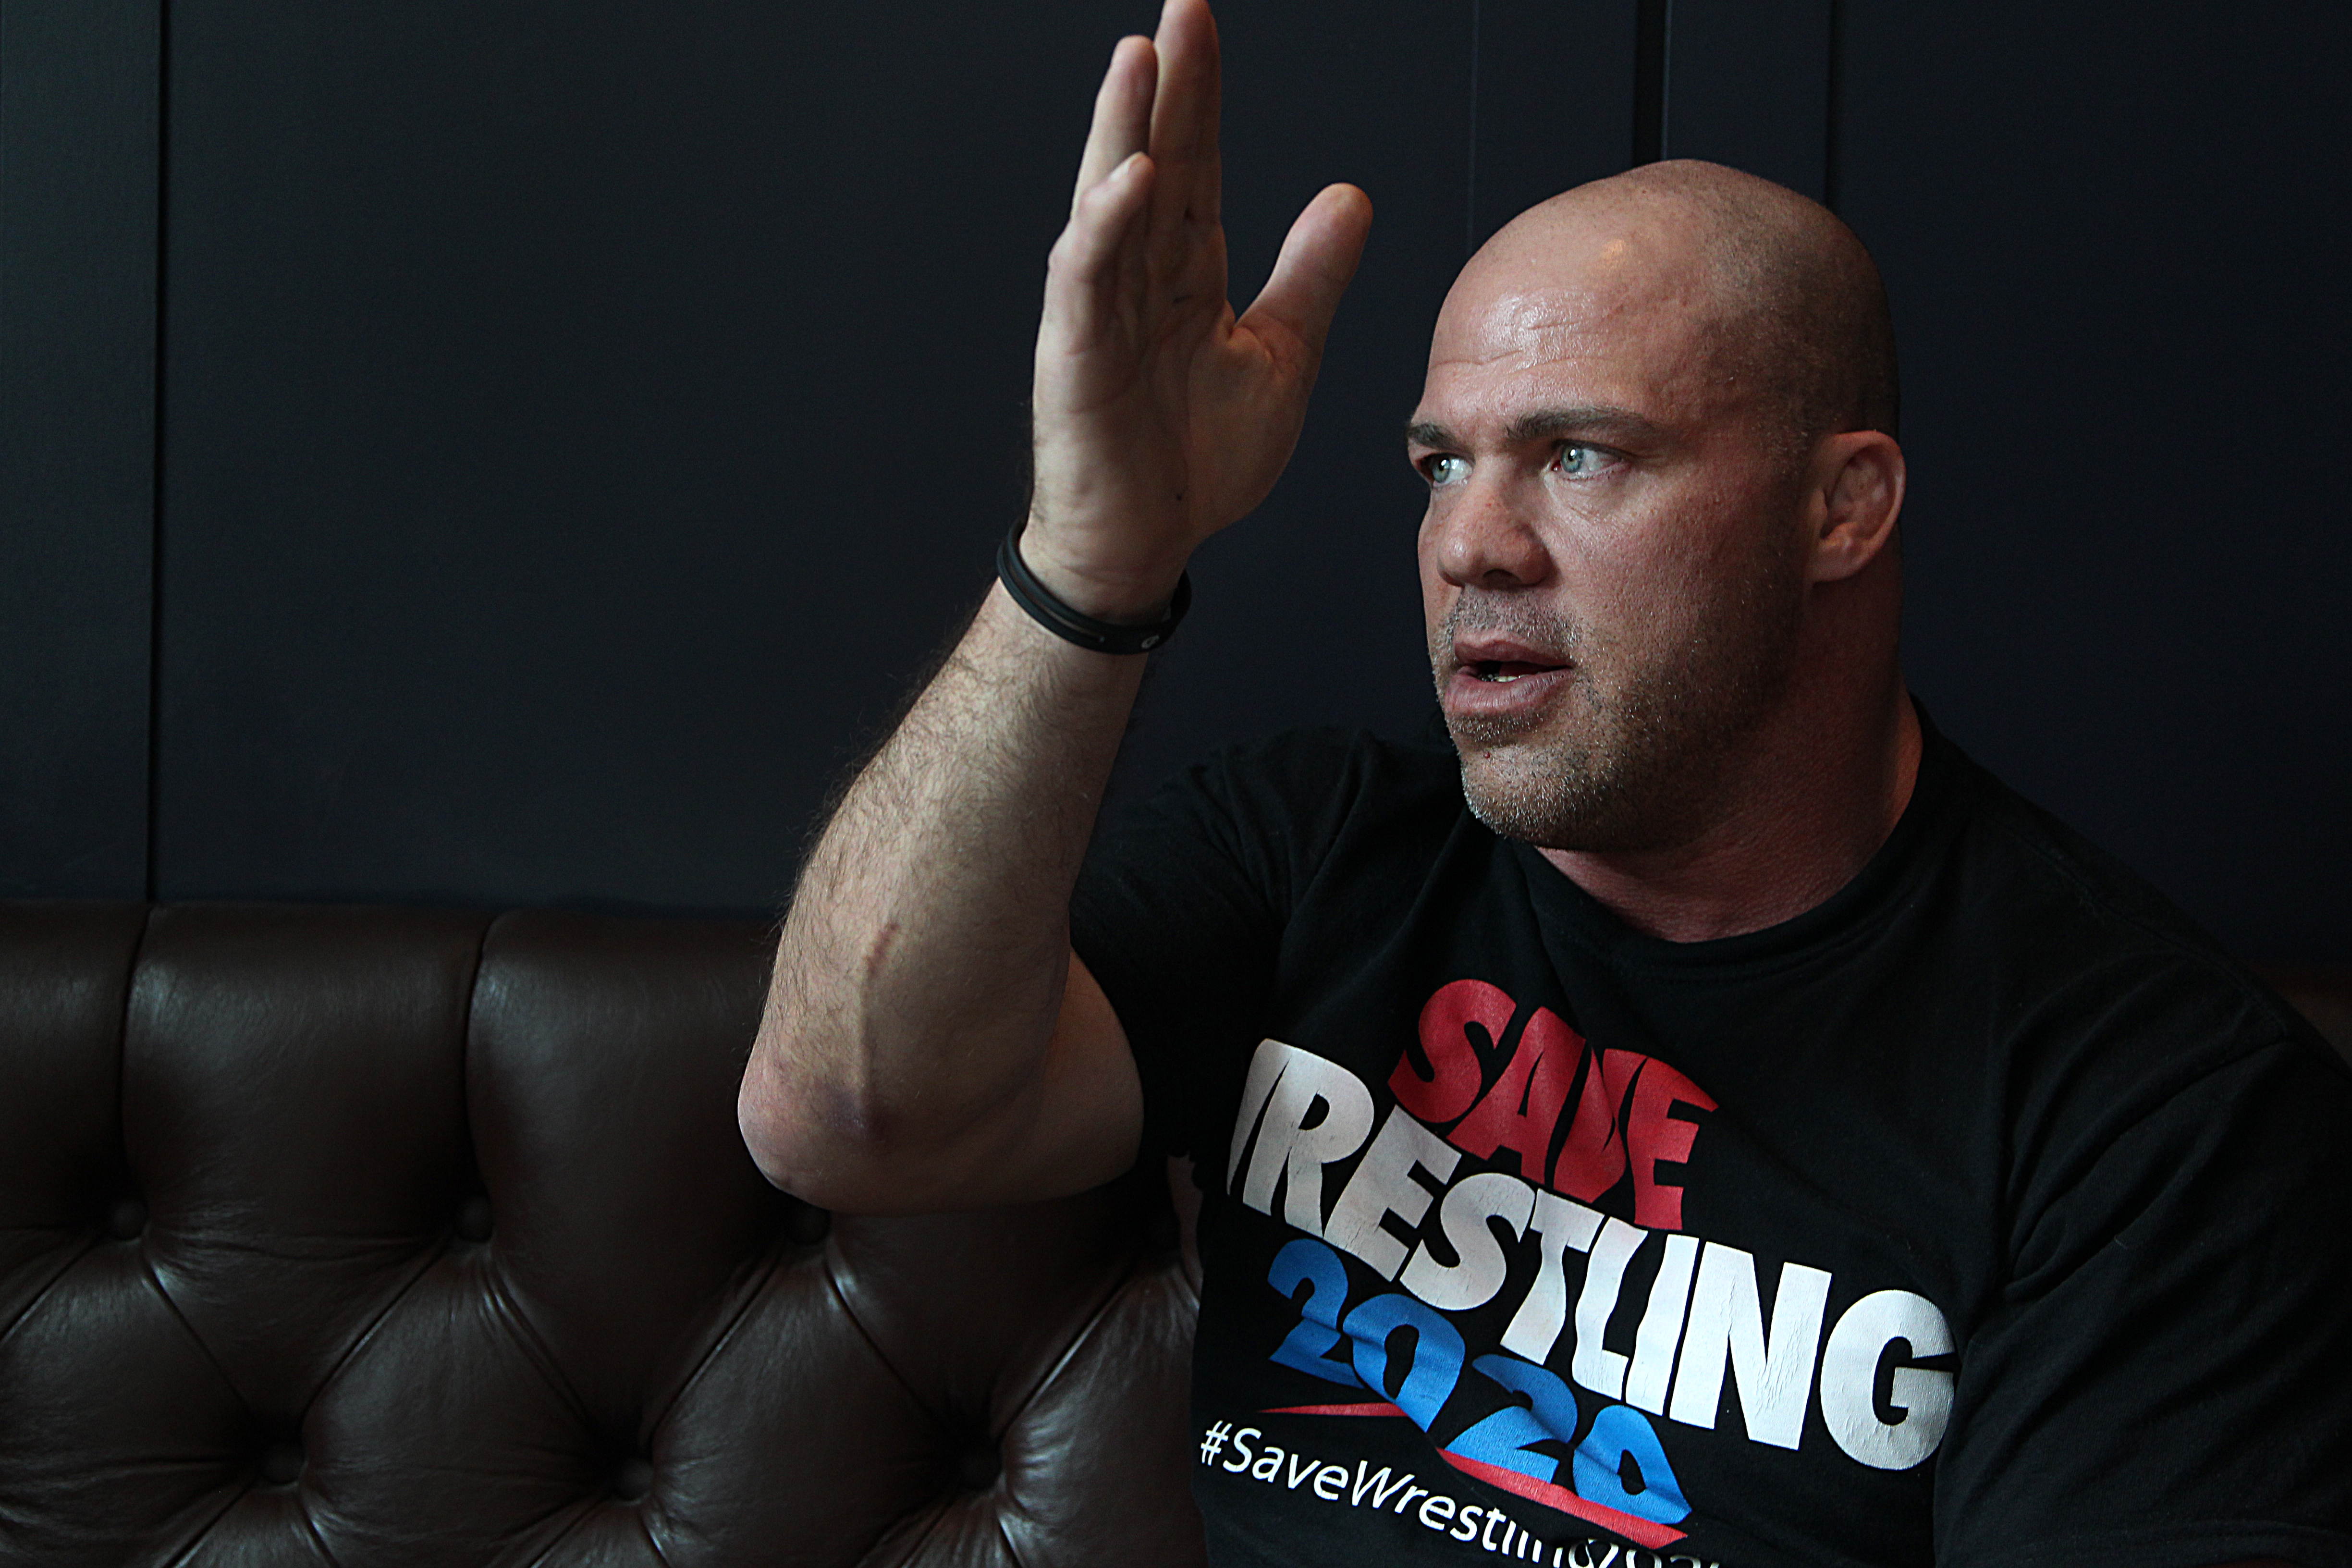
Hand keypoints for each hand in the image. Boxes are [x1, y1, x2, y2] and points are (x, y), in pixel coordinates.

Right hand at [1023, 0, 1372, 618]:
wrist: (1149, 541)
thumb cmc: (1199, 460)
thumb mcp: (1282, 359)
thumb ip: (1310, 279)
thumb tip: (1350, 197)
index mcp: (1187, 271)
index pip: (1196, 163)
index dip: (1201, 94)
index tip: (1200, 22)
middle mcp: (1139, 276)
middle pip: (1152, 160)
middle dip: (1163, 84)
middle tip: (1179, 9)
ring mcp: (1101, 310)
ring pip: (1109, 202)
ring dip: (1121, 129)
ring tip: (1140, 59)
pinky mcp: (1075, 354)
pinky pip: (1087, 279)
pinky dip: (1104, 227)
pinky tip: (1127, 179)